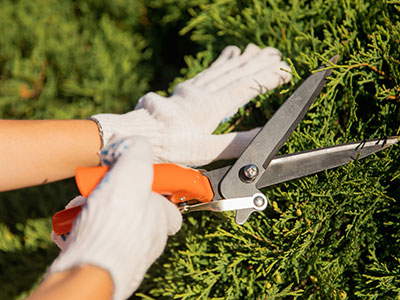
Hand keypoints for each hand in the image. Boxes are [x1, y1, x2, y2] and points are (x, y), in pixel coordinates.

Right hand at [48, 135, 181, 299]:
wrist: (90, 265)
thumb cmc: (118, 221)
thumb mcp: (134, 171)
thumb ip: (137, 151)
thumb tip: (129, 144)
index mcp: (161, 218)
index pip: (169, 203)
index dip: (155, 186)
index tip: (136, 176)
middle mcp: (147, 237)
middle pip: (133, 208)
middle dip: (112, 193)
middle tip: (98, 187)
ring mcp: (125, 251)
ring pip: (110, 221)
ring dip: (92, 208)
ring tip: (80, 205)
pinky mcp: (103, 259)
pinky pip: (93, 236)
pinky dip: (80, 226)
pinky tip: (71, 222)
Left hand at [91, 44, 290, 165]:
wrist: (134, 136)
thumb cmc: (167, 148)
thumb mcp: (203, 151)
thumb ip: (233, 143)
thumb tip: (259, 136)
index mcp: (211, 108)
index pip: (245, 88)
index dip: (266, 78)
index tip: (284, 70)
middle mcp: (202, 94)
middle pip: (235, 74)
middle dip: (257, 63)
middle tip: (276, 53)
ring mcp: (190, 90)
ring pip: (221, 70)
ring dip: (241, 59)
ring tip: (255, 49)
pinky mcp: (181, 91)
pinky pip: (205, 72)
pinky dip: (219, 63)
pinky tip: (225, 56)